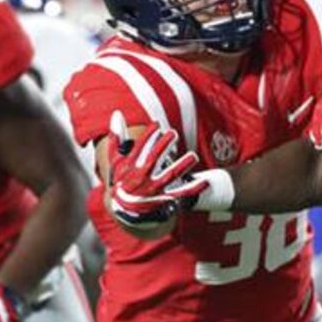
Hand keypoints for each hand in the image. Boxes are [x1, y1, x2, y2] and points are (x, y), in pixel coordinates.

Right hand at [107, 111, 200, 228]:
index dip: (148, 135)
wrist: (124, 207)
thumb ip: (116, 137)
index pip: (138, 148)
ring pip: (169, 176)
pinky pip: (181, 193)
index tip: (157, 125)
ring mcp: (154, 188)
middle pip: (153, 160)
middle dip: (163, 146)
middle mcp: (142, 177)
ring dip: (181, 166)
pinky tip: (206, 182)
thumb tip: (117, 114)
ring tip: (193, 156)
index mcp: (130, 166)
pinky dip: (194, 188)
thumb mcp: (115, 160)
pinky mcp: (164, 197)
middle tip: (173, 133)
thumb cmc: (121, 179)